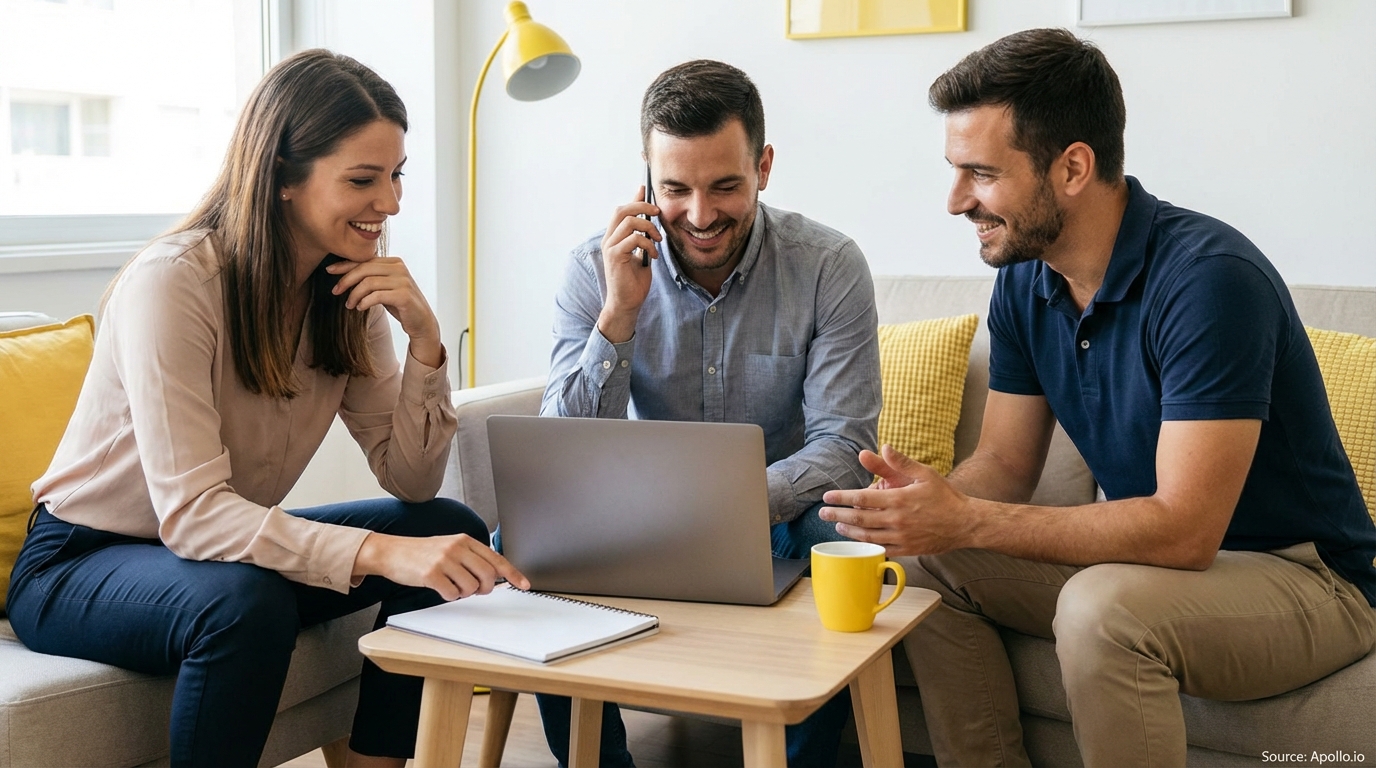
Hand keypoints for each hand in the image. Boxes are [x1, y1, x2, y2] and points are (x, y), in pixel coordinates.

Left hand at [326, 256, 441, 366]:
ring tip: (350, 305)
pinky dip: (364, 302)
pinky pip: (377, 295)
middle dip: (346, 280)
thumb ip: (371, 278)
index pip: (364, 260)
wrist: (421, 322)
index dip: (345, 265)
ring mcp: (403, 281)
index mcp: (394, 262)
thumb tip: (344, 274)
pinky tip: (360, 308)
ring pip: (368, 282)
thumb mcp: (384, 288)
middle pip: (364, 269)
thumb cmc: (400, 305)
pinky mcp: (404, 295)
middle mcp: (399, 268)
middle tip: (335, 291)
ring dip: (354, 295)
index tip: (329, 271)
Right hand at [353, 532, 529, 600]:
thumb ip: (471, 558)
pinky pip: (452, 594)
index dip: (513, 574)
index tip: (524, 584)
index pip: (496, 559)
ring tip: (451, 585)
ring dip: (464, 593)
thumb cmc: (422, 553)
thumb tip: (494, 576)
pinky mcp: (431, 574)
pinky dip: (450, 596)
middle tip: (475, 589)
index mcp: (465, 540)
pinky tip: (441, 588)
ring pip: (471, 587)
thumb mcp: (450, 547)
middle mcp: (457, 548)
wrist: (392, 552)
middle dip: (485, 589)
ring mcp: (444, 560)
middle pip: (488, 576)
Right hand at [596, 187, 660, 342]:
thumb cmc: (634, 281)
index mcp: (614, 238)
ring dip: (648, 228)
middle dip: (641, 206)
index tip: (645, 189)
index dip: (634, 199)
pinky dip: (648, 244)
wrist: (627, 303)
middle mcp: (609, 240)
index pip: (621, 211)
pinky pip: (633, 239)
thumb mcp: (641, 254)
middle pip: (621, 210)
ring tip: (658, 241)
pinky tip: (654, 255)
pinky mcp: (615, 257)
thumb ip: (642, 237)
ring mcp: (610, 248)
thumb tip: (650, 221)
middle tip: (658, 212)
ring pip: (629, 222)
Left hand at [820, 445, 974, 555]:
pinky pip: (881, 549)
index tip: (827, 497)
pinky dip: (867, 546)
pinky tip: (858, 541)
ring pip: (867, 536)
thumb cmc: (945, 496)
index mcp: (898, 499)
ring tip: (838, 526)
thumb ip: (900, 462)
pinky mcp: (907, 549)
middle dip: (838, 516)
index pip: (862, 498)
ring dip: (849, 532)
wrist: (966, 523)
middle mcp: (897, 520)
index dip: (842, 498)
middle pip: (859, 520)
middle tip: (823, 513)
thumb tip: (882, 447)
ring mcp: (901, 537)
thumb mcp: (924, 474)